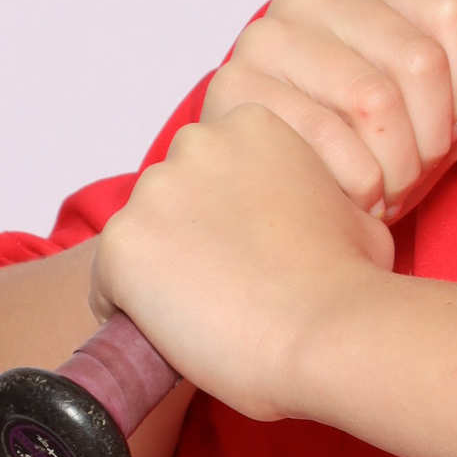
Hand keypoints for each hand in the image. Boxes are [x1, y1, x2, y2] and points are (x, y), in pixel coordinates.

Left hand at [90, 105, 397, 420]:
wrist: (328, 329)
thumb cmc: (347, 279)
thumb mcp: (348, 207)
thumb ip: (310, 194)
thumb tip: (304, 219)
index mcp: (251, 125)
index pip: (211, 170)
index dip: (226, 216)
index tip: (250, 251)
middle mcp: (195, 144)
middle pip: (170, 198)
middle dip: (189, 236)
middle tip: (229, 284)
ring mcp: (153, 193)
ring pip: (139, 239)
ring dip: (160, 272)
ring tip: (206, 313)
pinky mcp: (122, 244)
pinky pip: (108, 286)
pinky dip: (131, 311)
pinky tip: (173, 331)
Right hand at [203, 0, 456, 222]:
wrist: (283, 193)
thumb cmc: (369, 147)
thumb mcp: (444, 121)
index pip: (452, 15)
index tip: (454, 127)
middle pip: (419, 60)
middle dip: (434, 135)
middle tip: (418, 170)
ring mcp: (268, 38)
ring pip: (374, 98)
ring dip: (397, 164)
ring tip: (390, 187)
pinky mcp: (234, 88)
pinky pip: (321, 134)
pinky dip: (356, 180)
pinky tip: (356, 196)